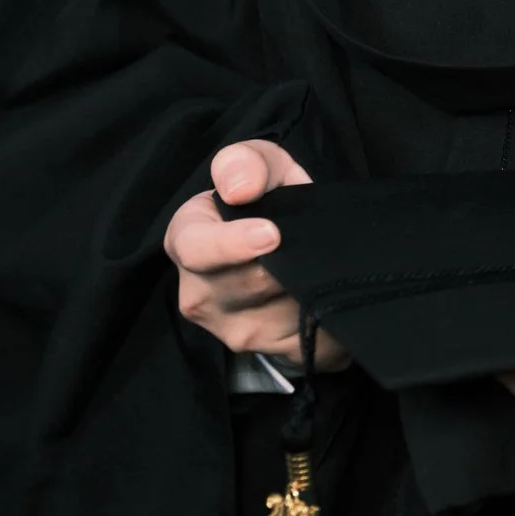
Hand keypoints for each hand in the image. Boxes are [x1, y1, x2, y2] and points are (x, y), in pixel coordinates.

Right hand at [164, 140, 343, 363]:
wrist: (288, 241)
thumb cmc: (265, 197)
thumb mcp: (258, 165)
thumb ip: (245, 163)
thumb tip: (240, 189)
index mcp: (186, 242)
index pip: (197, 250)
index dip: (232, 244)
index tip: (273, 234)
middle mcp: (199, 295)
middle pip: (248, 284)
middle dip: (286, 261)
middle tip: (313, 237)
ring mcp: (233, 332)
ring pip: (282, 312)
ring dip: (310, 284)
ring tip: (321, 258)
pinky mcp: (271, 352)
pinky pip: (308, 336)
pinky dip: (326, 312)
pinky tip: (329, 289)